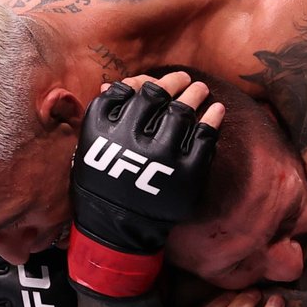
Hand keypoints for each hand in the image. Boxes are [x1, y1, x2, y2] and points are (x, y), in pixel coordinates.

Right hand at [66, 72, 221, 297]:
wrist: (118, 228)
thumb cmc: (104, 185)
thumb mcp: (90, 150)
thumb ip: (104, 119)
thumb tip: (117, 86)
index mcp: (103, 131)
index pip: (126, 91)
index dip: (141, 82)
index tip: (150, 82)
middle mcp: (131, 140)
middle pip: (157, 96)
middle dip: (173, 82)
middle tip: (183, 78)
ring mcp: (161, 156)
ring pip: (183, 111)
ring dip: (194, 94)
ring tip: (200, 89)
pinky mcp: (187, 172)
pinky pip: (205, 136)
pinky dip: (213, 118)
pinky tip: (217, 109)